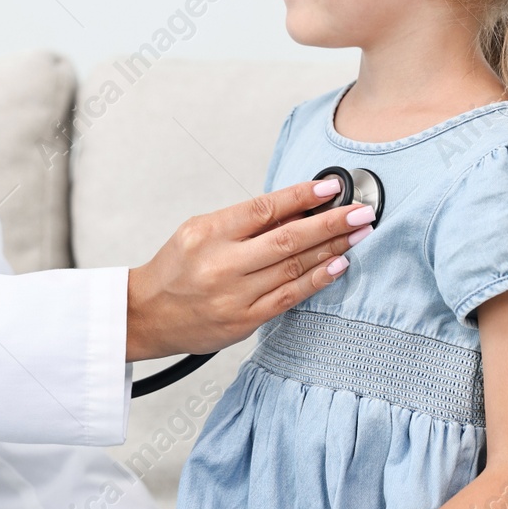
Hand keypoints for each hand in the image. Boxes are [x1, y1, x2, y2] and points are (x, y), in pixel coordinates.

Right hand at [125, 177, 372, 361]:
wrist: (146, 314)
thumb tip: (296, 209)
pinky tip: (338, 265)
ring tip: (358, 234)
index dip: (302, 196)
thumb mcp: (199, 231)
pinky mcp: (244, 321)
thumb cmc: (175, 268)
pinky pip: (289, 297)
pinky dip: (317, 280)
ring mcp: (234, 295)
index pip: (264, 208)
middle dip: (331, 223)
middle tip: (361, 212)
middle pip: (288, 239)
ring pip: (293, 267)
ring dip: (332, 248)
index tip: (331, 187)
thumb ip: (243, 222)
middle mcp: (222, 264)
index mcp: (208, 233)